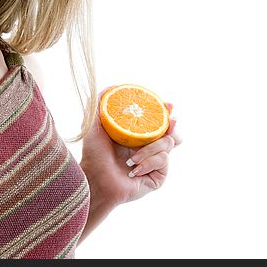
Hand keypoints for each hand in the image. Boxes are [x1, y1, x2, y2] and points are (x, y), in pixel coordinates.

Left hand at [80, 87, 181, 207]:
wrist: (96, 180)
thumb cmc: (93, 154)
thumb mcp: (94, 125)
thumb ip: (101, 104)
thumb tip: (113, 86)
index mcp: (137, 135)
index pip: (157, 121)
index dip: (165, 111)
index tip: (167, 104)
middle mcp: (149, 147)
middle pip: (172, 131)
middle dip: (172, 125)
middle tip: (169, 121)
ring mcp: (155, 162)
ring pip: (169, 143)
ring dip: (151, 148)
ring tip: (132, 158)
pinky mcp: (159, 176)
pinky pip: (164, 160)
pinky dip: (148, 162)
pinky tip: (134, 169)